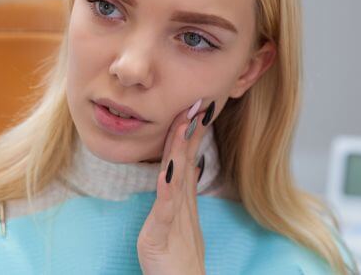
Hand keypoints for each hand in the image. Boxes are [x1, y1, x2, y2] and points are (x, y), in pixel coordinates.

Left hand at [137, 99, 214, 274]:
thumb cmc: (176, 260)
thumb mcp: (176, 222)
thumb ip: (178, 196)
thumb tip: (183, 169)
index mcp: (182, 199)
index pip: (186, 157)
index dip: (188, 132)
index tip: (193, 106)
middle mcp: (181, 204)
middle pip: (186, 159)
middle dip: (189, 129)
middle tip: (198, 101)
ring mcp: (174, 217)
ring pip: (178, 176)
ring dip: (181, 148)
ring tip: (185, 122)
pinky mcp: (161, 233)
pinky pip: (166, 207)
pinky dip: (168, 186)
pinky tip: (169, 170)